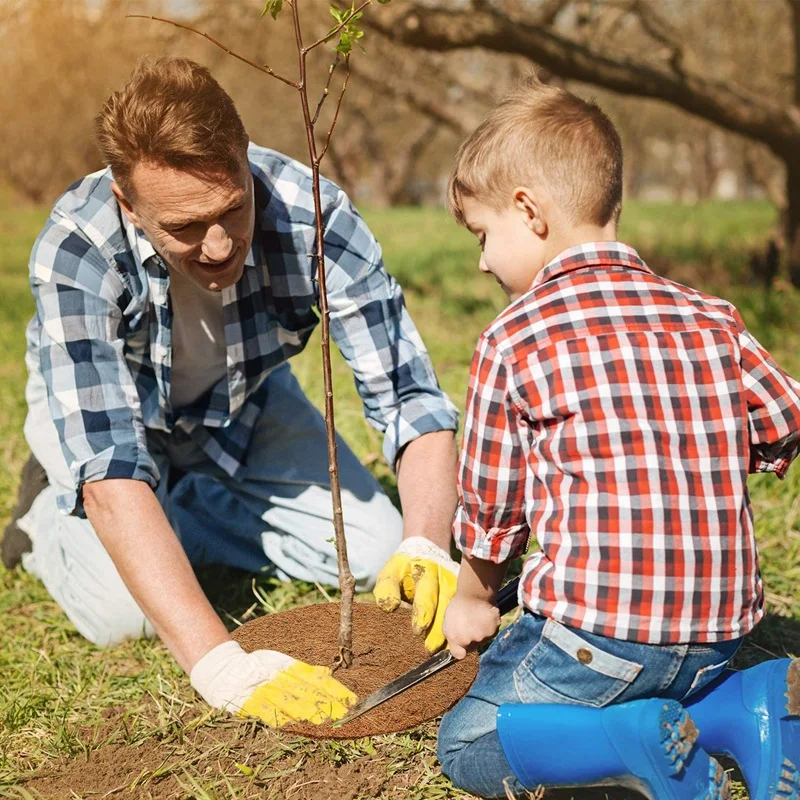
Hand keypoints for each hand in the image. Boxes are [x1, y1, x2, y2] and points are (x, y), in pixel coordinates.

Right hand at [190, 641, 356, 726]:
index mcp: (285, 665)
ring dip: (310, 713)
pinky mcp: (251, 705)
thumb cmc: (257, 666)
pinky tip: (298, 725)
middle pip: (307, 691)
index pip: (315, 677)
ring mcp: (264, 691)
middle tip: (345, 713)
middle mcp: (277, 677)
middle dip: (327, 703)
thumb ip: (303, 670)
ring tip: (327, 721)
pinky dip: (285, 720)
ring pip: (291, 703)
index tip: (350, 699)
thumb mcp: (280, 662)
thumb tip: (327, 674)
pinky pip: (270, 714)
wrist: (225, 671)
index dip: (333, 689)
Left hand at [374, 536, 458, 651]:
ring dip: (452, 630)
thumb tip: (388, 607)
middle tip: (432, 647)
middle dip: (439, 627)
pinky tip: (459, 644)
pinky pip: (464, 611)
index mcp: (427, 571)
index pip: (426, 592)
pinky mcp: (463, 592)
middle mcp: (445, 578)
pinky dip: (461, 627)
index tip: (418, 630)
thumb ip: (387, 587)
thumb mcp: (393, 569)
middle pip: (445, 604)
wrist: (429, 548)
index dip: (423, 612)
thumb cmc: (406, 565)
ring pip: (458, 609)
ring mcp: (457, 585)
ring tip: (446, 650)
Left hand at [443, 594, 500, 659]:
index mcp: (456, 639)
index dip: (461, 649)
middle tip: (470, 625)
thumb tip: (455, 646)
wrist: (474, 594)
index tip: (462, 642)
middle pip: (472, 647)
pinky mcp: (493, 631)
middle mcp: (470, 641)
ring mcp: (483, 637)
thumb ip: (451, 636)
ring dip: (481, 633)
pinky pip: (491, 633)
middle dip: (471, 639)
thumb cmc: (459, 606)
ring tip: (477, 619)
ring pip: (483, 640)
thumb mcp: (447, 622)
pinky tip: (485, 618)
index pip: (459, 655)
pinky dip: (489, 627)